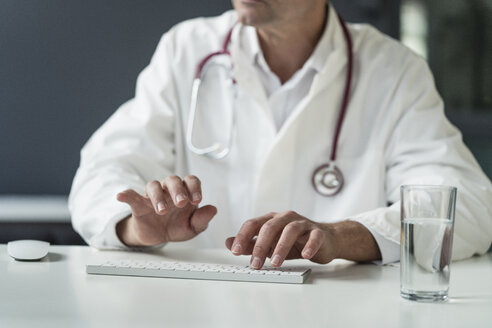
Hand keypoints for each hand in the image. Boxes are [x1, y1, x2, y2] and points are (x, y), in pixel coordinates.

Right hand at [116, 175, 216, 245]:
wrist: (158, 237)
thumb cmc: (177, 226)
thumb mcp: (192, 227)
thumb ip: (202, 219)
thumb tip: (213, 209)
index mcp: (185, 193)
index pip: (191, 181)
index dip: (195, 188)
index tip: (197, 200)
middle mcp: (169, 190)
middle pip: (173, 180)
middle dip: (178, 190)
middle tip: (181, 203)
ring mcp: (153, 196)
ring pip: (154, 186)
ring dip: (158, 196)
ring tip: (161, 210)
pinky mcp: (139, 204)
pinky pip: (131, 195)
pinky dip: (126, 194)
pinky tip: (121, 195)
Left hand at [225, 211, 339, 268]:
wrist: (325, 240)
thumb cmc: (295, 242)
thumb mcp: (271, 244)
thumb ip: (250, 243)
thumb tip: (228, 242)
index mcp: (272, 219)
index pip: (253, 224)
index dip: (242, 236)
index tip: (234, 251)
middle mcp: (286, 218)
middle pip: (270, 227)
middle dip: (260, 246)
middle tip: (255, 264)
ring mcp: (303, 224)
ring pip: (290, 230)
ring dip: (281, 247)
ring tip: (275, 263)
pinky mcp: (318, 232)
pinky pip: (314, 236)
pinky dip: (309, 245)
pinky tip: (305, 255)